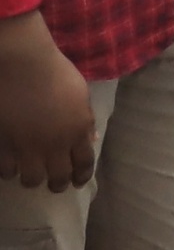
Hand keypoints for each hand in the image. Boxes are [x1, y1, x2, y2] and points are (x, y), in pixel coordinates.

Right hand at [0, 15, 95, 192]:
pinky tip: (10, 164)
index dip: (81, 176)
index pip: (84, 164)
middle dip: (58, 184)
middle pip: (59, 178)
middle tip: (53, 183)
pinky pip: (6, 170)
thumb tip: (89, 140)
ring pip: (32, 180)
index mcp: (78, 131)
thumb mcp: (80, 95)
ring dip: (32, 179)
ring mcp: (28, 146)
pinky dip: (9, 171)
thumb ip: (85, 120)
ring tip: (29, 173)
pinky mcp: (4, 144)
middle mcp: (55, 144)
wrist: (23, 65)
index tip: (77, 182)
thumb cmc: (55, 73)